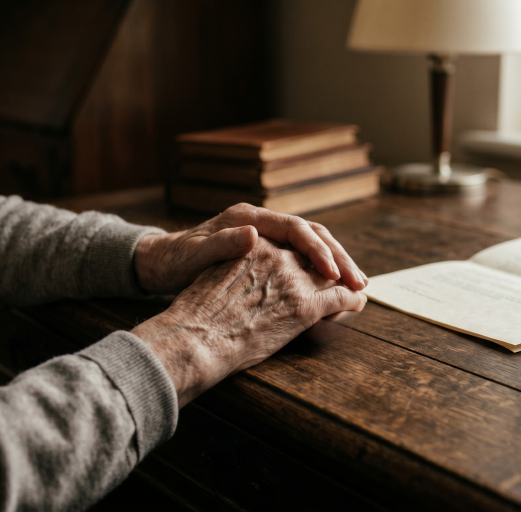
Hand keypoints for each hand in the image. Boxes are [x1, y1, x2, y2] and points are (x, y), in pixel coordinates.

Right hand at [132, 238, 366, 406]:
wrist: (196, 336)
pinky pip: (338, 297)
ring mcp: (292, 279)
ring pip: (330, 274)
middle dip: (336, 262)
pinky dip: (351, 300)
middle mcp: (277, 255)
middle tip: (352, 273)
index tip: (320, 256)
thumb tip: (248, 258)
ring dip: (347, 280)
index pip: (295, 237)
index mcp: (256, 242)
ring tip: (359, 285)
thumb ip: (238, 260)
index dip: (311, 247)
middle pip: (316, 253)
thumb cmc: (197, 311)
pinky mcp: (303, 306)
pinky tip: (358, 301)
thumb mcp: (215, 270)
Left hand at [134, 203, 367, 293]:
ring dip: (336, 266)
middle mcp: (263, 222)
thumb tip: (253, 233)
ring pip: (312, 247)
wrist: (160, 263)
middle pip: (313, 234)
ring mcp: (267, 237)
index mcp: (249, 216)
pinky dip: (321, 273)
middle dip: (339, 257)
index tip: (334, 273)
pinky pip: (302, 260)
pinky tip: (334, 290)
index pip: (295, 228)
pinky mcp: (267, 253)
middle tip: (361, 283)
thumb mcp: (194, 254)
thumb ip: (222, 245)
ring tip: (357, 287)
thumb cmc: (174, 260)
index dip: (318, 250)